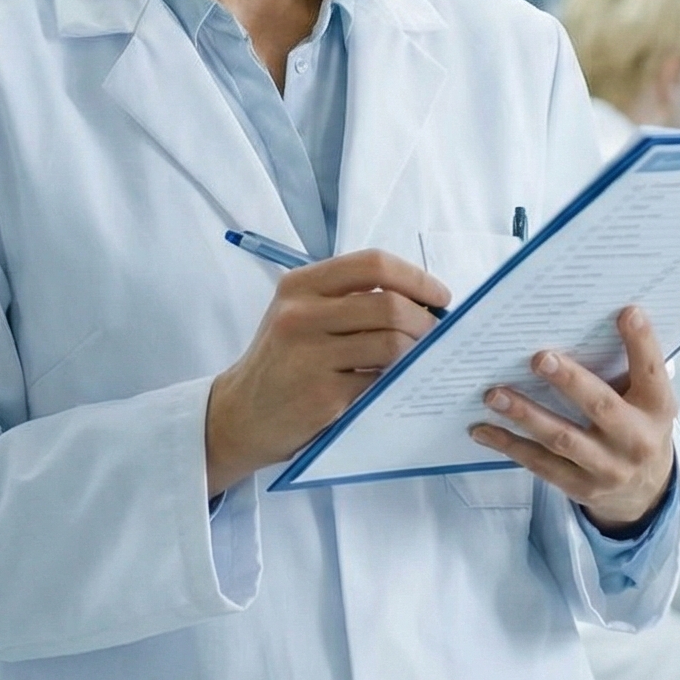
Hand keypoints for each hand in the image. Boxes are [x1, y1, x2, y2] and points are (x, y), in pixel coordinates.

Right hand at [204, 249, 447, 495]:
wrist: (240, 415)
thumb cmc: (281, 362)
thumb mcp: (298, 315)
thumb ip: (346, 300)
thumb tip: (419, 301)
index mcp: (299, 286)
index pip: (372, 264)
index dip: (415, 277)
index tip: (438, 296)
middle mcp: (300, 315)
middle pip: (389, 304)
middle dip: (425, 321)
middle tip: (434, 336)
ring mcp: (310, 357)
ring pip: (391, 344)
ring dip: (417, 353)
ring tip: (418, 360)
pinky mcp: (322, 396)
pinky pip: (380, 382)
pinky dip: (397, 382)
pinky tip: (395, 383)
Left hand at [469, 306, 676, 534]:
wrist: (646, 492)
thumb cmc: (639, 427)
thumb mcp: (647, 401)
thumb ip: (627, 370)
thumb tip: (581, 324)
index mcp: (657, 409)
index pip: (652, 372)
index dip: (642, 343)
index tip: (628, 312)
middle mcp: (636, 439)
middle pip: (601, 406)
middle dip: (569, 381)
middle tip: (539, 358)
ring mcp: (608, 468)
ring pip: (562, 439)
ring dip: (525, 414)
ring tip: (494, 394)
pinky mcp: (580, 487)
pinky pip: (540, 464)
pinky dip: (509, 444)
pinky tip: (483, 429)